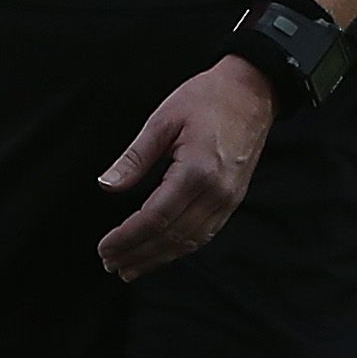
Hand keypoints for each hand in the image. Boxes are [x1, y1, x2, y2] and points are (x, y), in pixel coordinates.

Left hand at [95, 56, 277, 280]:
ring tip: (130, 267)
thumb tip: (107, 185)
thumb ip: (135, 157)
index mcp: (196, 171)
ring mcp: (228, 199)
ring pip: (189, 241)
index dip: (127, 237)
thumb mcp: (163, 119)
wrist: (252, 91)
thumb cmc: (207, 98)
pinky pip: (205, 233)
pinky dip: (180, 248)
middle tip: (110, 264)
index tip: (104, 248)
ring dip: (158, 258)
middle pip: (170, 236)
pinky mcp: (233, 199)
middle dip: (137, 253)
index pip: (154, 217)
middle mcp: (216, 192)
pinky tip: (161, 252)